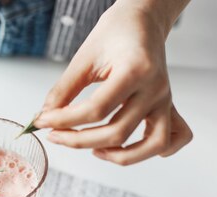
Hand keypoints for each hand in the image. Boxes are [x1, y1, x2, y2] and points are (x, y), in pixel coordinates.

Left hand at [36, 1, 191, 164]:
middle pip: (118, 132)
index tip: (43, 121)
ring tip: (94, 150)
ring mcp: (165, 100)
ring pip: (152, 145)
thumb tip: (45, 116)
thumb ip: (64, 89)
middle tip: (55, 135)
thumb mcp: (84, 57)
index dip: (64, 121)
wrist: (142, 20)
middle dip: (79, 140)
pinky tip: (128, 148)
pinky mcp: (168, 106)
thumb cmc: (116, 33)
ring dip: (121, 156)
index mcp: (136, 70)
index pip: (96, 110)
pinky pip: (173, 139)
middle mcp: (156, 88)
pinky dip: (155, 151)